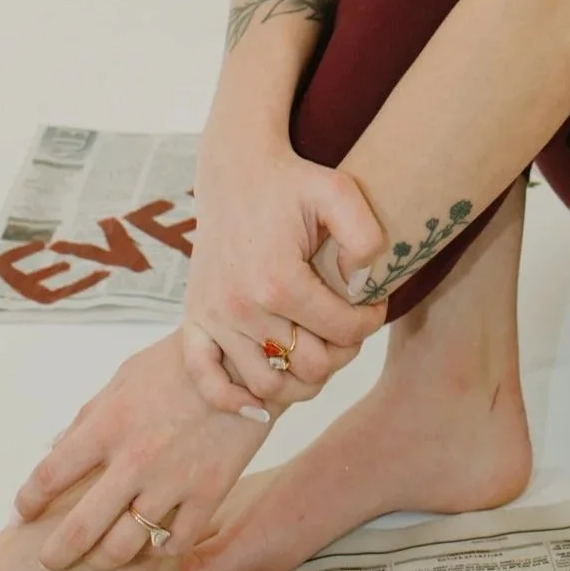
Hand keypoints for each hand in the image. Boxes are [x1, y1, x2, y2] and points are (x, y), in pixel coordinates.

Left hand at [13, 330, 279, 569]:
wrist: (247, 357)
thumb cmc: (180, 362)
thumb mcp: (127, 376)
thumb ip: (90, 415)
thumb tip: (56, 449)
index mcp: (108, 424)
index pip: (47, 477)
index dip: (27, 502)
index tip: (23, 513)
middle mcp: (134, 459)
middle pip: (78, 530)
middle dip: (55, 553)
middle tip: (50, 560)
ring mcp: (173, 480)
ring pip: (122, 548)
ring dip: (104, 558)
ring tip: (101, 556)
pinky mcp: (209, 493)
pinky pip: (173, 544)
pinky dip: (158, 550)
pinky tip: (154, 541)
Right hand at [180, 111, 387, 414]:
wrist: (236, 169)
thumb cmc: (292, 182)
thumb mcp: (340, 192)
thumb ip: (365, 236)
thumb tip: (362, 287)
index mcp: (279, 279)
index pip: (344, 330)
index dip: (370, 321)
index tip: (374, 303)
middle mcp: (242, 306)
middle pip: (311, 366)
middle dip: (342, 350)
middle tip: (348, 325)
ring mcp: (215, 316)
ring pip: (269, 385)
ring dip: (302, 378)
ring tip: (318, 347)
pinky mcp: (195, 319)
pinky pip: (207, 380)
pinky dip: (234, 399)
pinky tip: (261, 401)